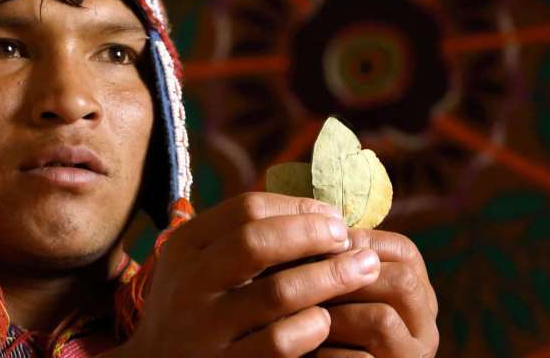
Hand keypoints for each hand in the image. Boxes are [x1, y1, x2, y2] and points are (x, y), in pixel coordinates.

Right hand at [111, 192, 382, 356]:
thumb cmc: (196, 311)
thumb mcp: (200, 267)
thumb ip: (242, 238)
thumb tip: (320, 209)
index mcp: (185, 248)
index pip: (246, 209)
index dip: (298, 207)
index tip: (333, 216)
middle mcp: (189, 286)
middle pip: (257, 242)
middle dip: (313, 234)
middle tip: (350, 238)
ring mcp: (205, 330)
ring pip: (278, 293)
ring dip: (330, 276)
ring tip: (364, 269)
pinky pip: (280, 341)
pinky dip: (312, 326)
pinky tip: (327, 320)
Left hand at [316, 230, 438, 357]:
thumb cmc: (333, 336)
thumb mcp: (343, 297)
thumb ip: (342, 266)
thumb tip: (325, 218)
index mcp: (418, 297)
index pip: (404, 251)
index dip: (361, 242)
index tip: (321, 248)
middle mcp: (425, 327)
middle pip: (401, 280)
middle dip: (348, 278)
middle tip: (308, 285)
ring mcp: (413, 356)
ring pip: (382, 319)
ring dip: (336, 316)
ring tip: (304, 319)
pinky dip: (330, 355)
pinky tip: (313, 352)